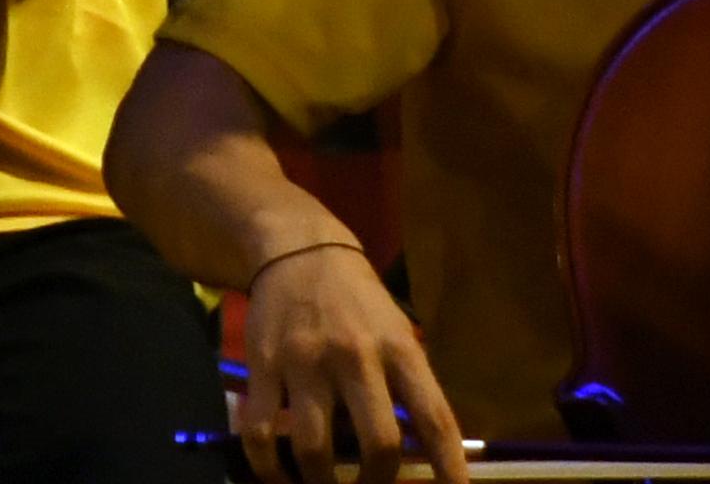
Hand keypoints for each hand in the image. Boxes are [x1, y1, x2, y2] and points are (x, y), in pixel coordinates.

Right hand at [237, 238, 466, 483]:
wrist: (299, 249)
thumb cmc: (358, 300)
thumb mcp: (396, 331)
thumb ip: (406, 385)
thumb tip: (423, 453)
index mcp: (399, 349)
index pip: (434, 418)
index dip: (449, 467)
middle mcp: (356, 356)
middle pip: (378, 445)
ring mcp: (305, 362)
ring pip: (315, 449)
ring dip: (321, 483)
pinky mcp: (263, 365)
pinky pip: (260, 432)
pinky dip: (268, 468)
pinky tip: (278, 477)